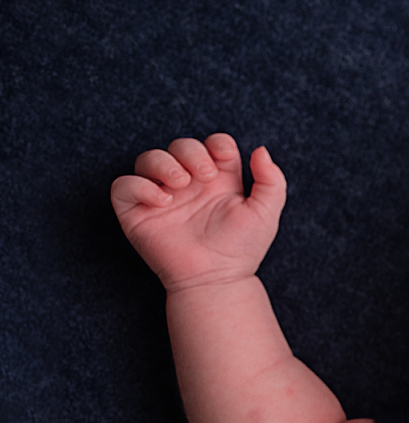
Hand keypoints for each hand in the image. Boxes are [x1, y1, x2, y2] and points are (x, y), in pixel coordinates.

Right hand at [112, 134, 285, 292]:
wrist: (216, 279)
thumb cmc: (241, 249)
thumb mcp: (266, 212)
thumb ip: (272, 179)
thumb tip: (260, 149)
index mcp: (218, 179)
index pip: (211, 143)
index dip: (216, 143)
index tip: (224, 159)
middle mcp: (188, 184)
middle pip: (179, 145)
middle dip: (190, 151)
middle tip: (204, 176)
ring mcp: (161, 197)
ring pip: (147, 158)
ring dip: (163, 162)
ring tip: (181, 183)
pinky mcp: (137, 215)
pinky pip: (123, 186)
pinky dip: (139, 186)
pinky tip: (162, 201)